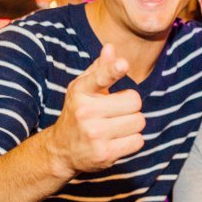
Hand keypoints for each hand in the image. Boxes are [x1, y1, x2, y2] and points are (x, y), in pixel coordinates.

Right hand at [45, 44, 145, 176]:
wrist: (62, 150)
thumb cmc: (78, 112)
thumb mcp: (83, 88)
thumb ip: (100, 69)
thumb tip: (111, 48)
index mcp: (81, 91)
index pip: (100, 77)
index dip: (113, 70)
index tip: (123, 64)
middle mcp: (85, 112)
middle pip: (134, 101)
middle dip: (130, 106)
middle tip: (116, 111)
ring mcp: (94, 134)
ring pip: (139, 121)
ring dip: (133, 124)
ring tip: (116, 126)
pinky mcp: (104, 154)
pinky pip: (137, 141)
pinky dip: (132, 140)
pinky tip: (117, 140)